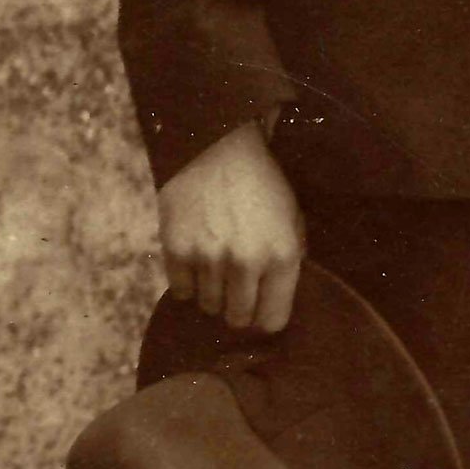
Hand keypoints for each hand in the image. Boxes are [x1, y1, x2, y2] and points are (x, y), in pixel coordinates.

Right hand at [156, 119, 305, 332]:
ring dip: (213, 294)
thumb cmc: (261, 183)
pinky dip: (188, 282)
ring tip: (217, 266)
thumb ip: (290, 259)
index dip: (266, 317)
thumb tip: (278, 298)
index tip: (261, 308)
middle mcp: (246, 264)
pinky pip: (181, 292)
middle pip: (238, 319)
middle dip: (239, 308)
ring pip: (209, 307)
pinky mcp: (176, 251)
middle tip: (237, 287)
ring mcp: (208, 259)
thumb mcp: (293, 218)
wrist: (217, 148)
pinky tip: (196, 261)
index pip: (273, 320)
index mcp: (282, 256)